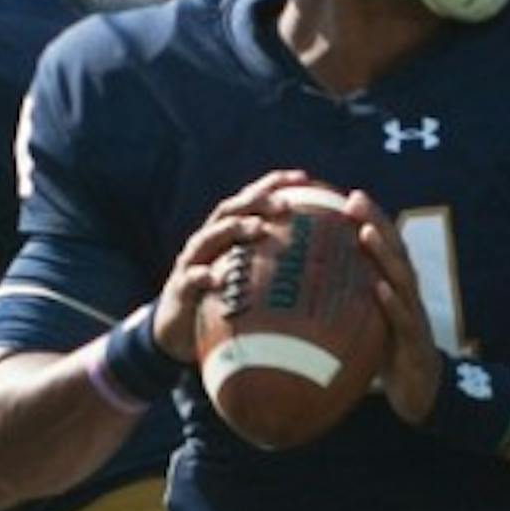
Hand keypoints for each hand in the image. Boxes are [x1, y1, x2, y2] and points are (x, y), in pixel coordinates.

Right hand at [153, 170, 316, 362]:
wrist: (180, 330)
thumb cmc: (224, 303)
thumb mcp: (251, 283)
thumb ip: (280, 271)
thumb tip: (330, 270)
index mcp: (227, 235)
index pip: (251, 202)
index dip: (274, 186)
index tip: (304, 179)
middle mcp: (209, 241)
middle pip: (230, 211)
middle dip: (257, 201)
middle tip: (285, 203)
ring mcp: (192, 262)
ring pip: (210, 238)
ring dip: (234, 229)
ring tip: (258, 228)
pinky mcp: (179, 289)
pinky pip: (190, 280)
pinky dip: (202, 276)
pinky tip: (215, 278)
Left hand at [349, 195, 443, 423]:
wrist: (422, 394)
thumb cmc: (389, 357)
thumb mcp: (365, 325)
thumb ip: (345, 304)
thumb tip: (303, 293)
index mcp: (394, 288)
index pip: (383, 246)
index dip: (368, 219)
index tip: (345, 195)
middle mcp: (406, 295)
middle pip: (394, 251)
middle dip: (376, 222)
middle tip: (354, 199)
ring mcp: (413, 316)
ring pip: (401, 279)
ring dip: (383, 254)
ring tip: (365, 232)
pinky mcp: (415, 343)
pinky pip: (403, 320)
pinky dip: (392, 303)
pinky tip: (379, 288)